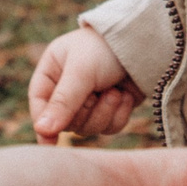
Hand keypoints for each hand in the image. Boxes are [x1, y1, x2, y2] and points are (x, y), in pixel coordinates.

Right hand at [30, 25, 144, 139]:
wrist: (146, 43)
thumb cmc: (107, 49)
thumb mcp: (81, 72)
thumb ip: (63, 102)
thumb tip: (41, 131)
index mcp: (52, 71)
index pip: (40, 103)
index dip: (43, 123)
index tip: (48, 143)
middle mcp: (68, 88)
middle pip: (66, 122)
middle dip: (85, 111)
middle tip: (97, 92)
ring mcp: (90, 100)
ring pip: (88, 128)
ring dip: (104, 112)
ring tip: (115, 91)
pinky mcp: (112, 108)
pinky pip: (108, 128)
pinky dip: (119, 114)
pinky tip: (126, 95)